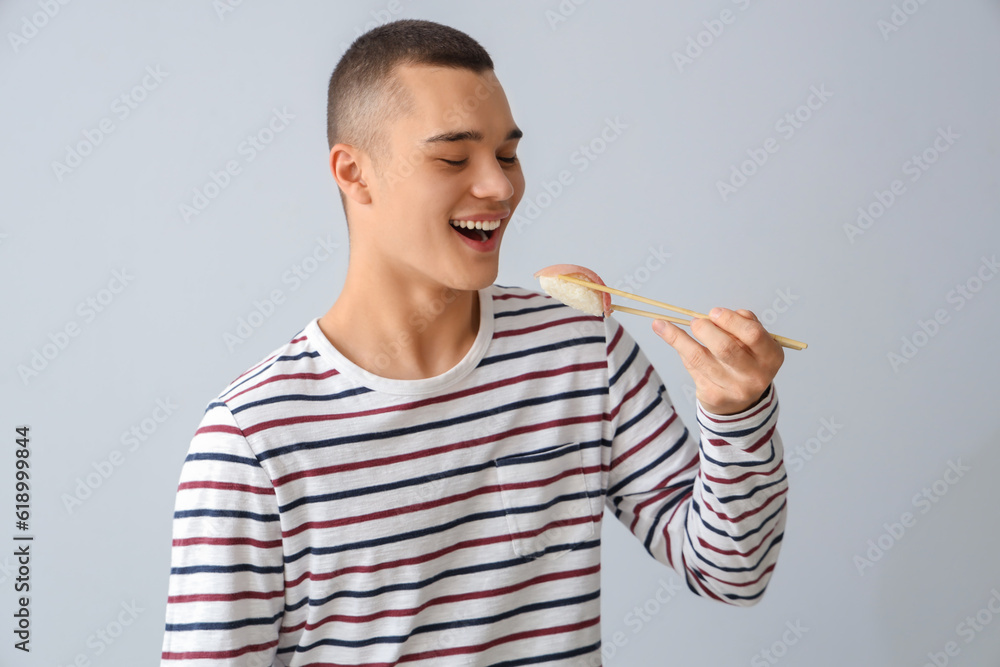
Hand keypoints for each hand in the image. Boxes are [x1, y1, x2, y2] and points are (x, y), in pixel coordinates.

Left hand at [652, 307, 783, 415]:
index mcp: (770, 356)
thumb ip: (742, 324)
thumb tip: (715, 314)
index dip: (730, 320)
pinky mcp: (714, 397)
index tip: (713, 312)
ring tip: (662, 325)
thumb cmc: (746, 360)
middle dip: (705, 329)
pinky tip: (672, 339)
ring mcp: (734, 389)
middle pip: (725, 348)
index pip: (752, 334)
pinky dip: (681, 351)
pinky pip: (692, 368)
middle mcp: (755, 376)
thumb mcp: (754, 342)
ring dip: (678, 338)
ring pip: (699, 358)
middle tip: (695, 321)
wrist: (741, 400)